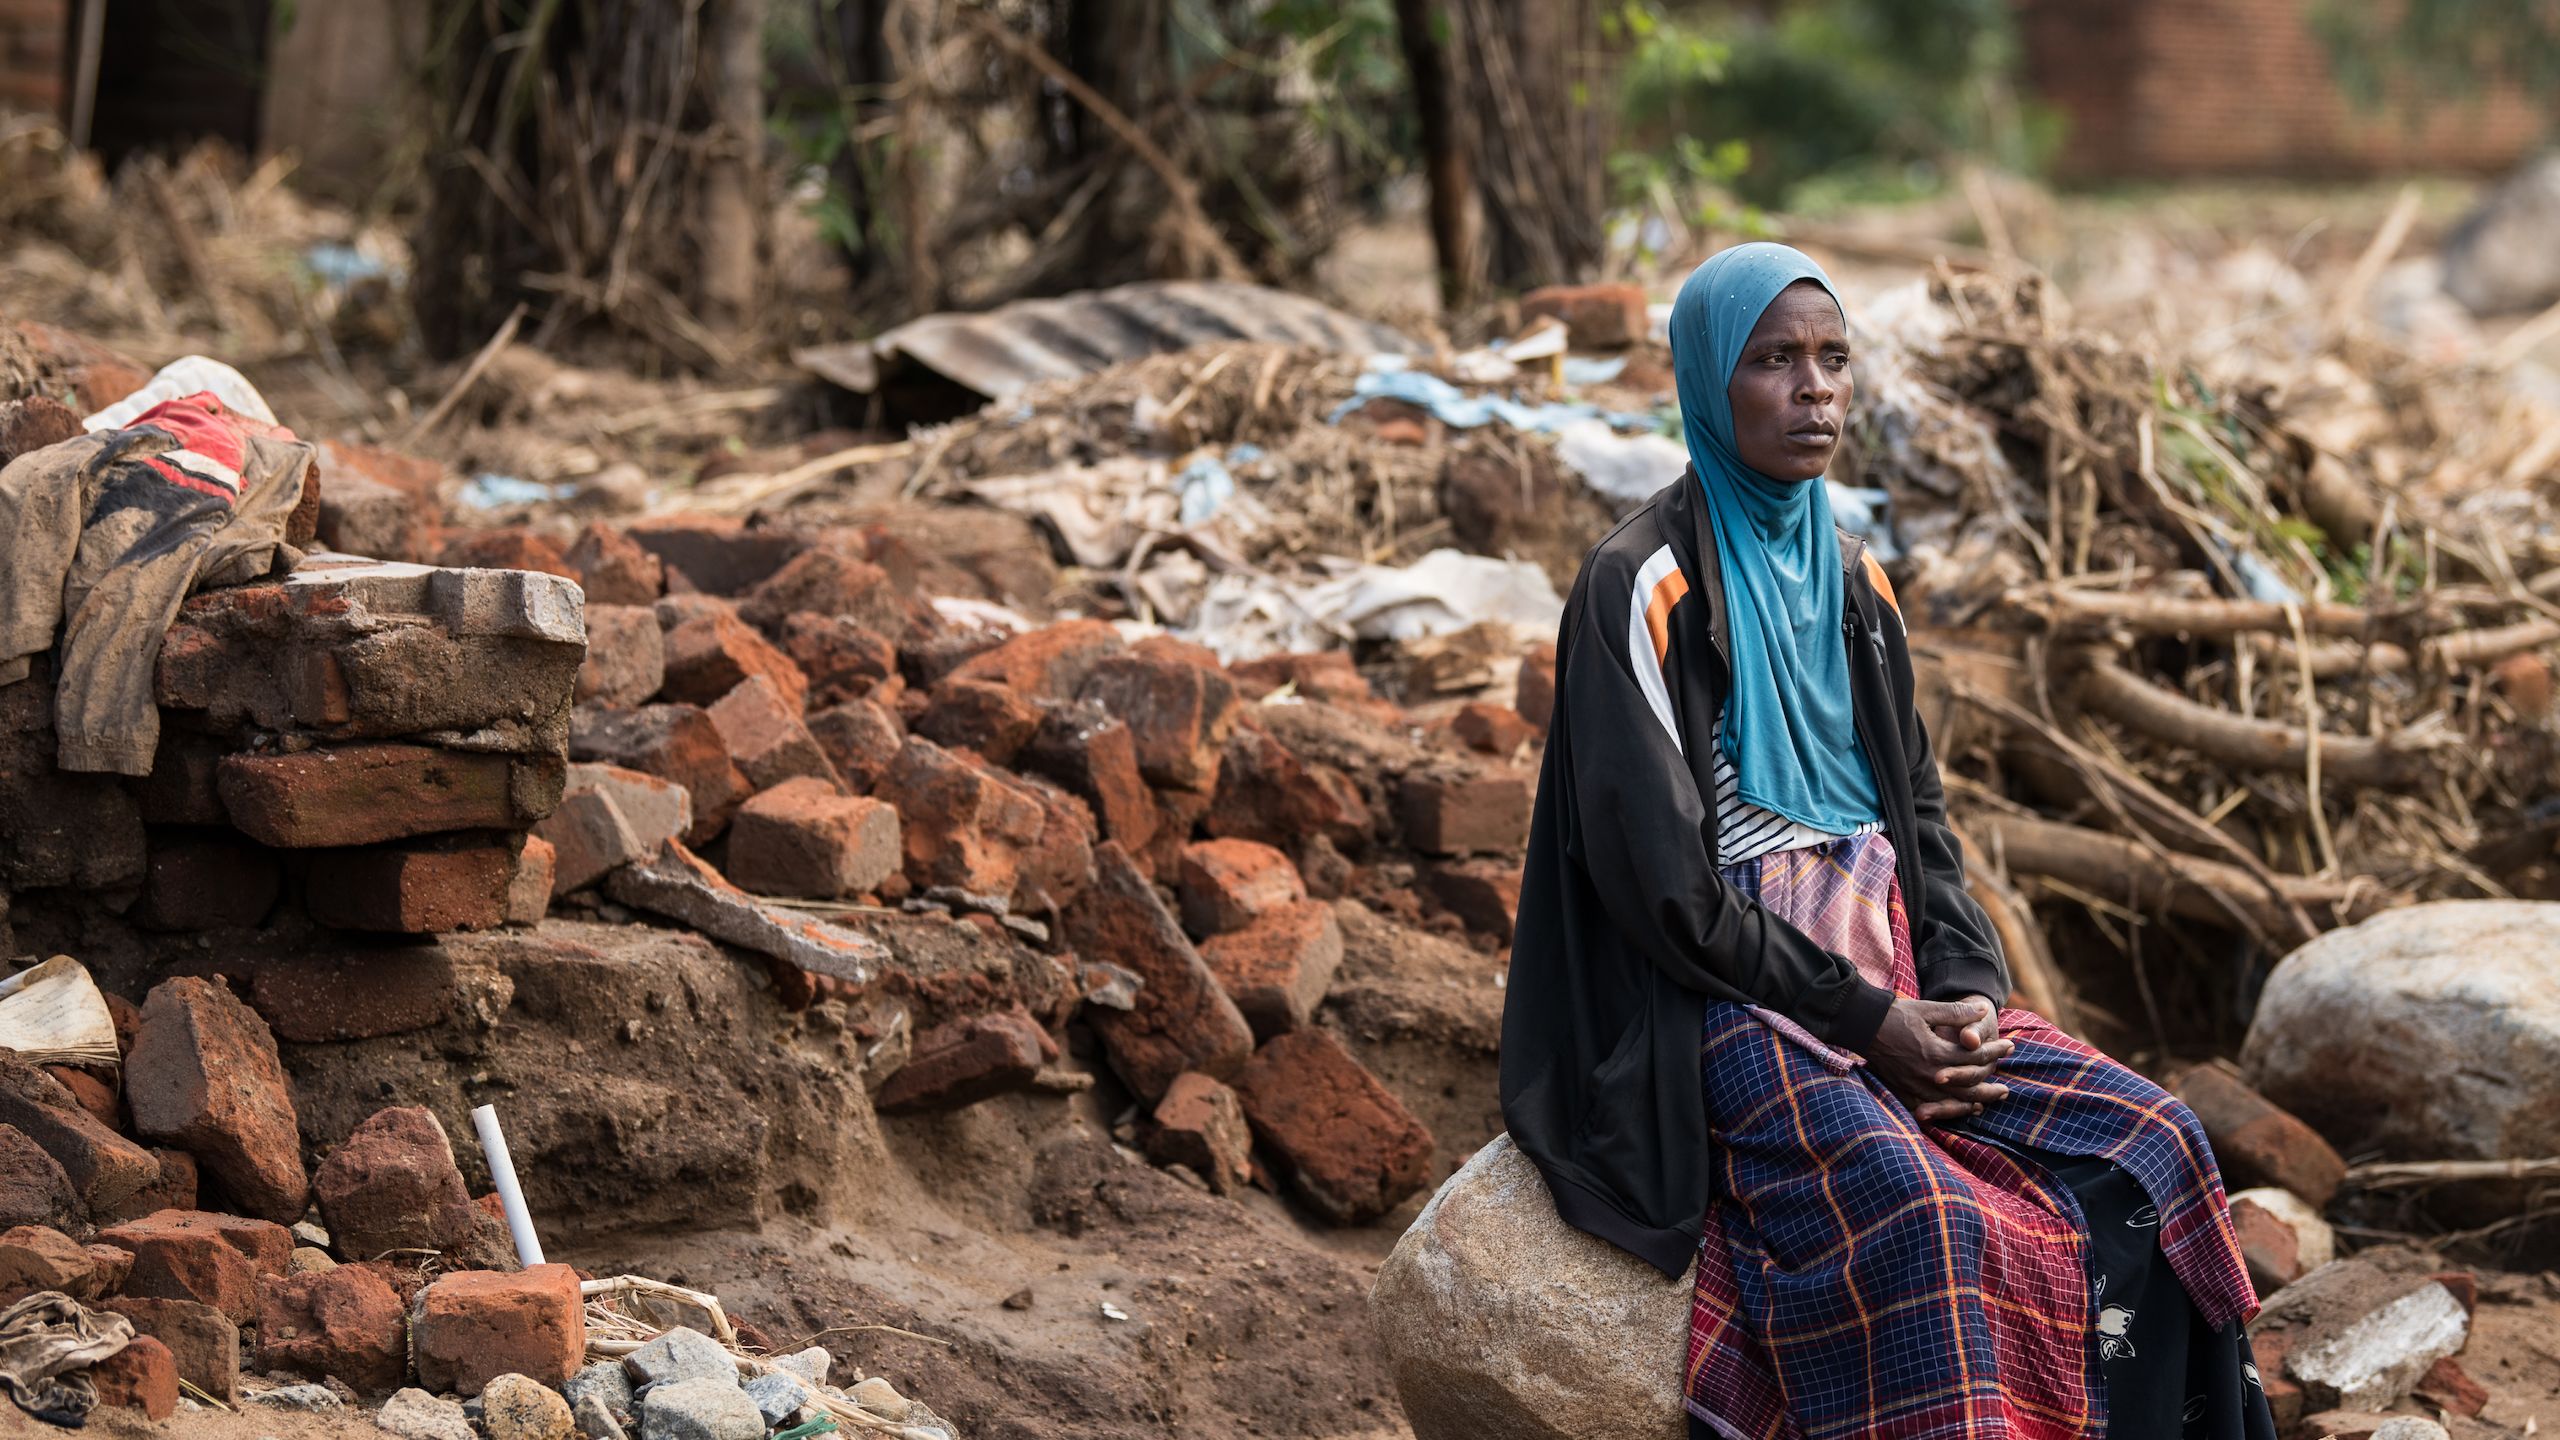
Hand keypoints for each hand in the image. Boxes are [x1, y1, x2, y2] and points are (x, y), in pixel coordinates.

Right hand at [1864, 996, 2010, 1124]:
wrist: (1862, 1025)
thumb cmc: (1894, 1015)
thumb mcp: (1927, 1009)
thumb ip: (1956, 1012)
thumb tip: (1983, 1011)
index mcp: (1936, 1052)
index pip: (1975, 1055)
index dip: (1995, 1050)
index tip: (2010, 1046)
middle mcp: (1928, 1074)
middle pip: (1968, 1086)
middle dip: (1990, 1087)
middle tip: (2006, 1089)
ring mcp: (1915, 1086)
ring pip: (1952, 1101)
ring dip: (1973, 1102)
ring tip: (1988, 1101)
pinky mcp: (1904, 1090)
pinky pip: (1930, 1108)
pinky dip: (1948, 1111)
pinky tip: (1958, 1109)